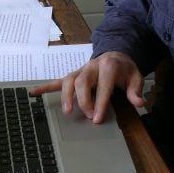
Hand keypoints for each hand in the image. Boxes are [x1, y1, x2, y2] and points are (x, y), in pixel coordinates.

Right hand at [30, 51, 145, 122]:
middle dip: (83, 100)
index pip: (103, 85)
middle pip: (82, 82)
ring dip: (66, 96)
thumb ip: (136, 90)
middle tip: (88, 116)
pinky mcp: (73, 75)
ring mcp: (80, 70)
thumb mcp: (136, 77)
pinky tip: (34, 93)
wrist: (115, 54)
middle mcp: (91, 66)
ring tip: (66, 111)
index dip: (100, 101)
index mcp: (108, 66)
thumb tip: (139, 103)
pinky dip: (45, 87)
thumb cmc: (125, 69)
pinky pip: (57, 81)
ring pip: (68, 81)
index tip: (98, 118)